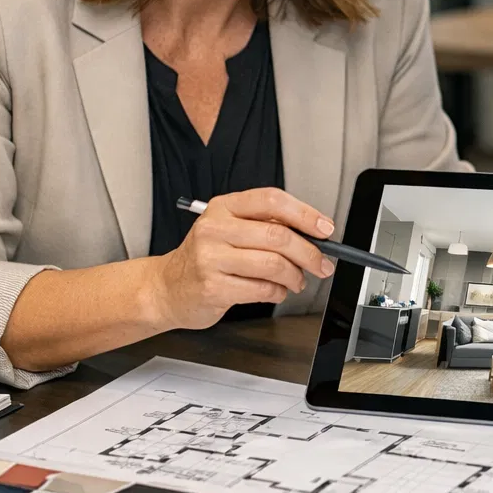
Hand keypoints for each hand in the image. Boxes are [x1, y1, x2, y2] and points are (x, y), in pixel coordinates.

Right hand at [148, 188, 335, 328]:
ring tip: (296, 281)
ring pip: (273, 264)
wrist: (166, 288)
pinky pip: (262, 289)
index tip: (325, 229)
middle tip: (322, 264)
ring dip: (295, 276)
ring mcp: (211, 258)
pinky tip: (275, 291)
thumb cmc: (206, 258)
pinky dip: (277, 292)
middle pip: (278, 236)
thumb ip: (265, 226)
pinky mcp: (213, 287)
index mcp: (224, 207)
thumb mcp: (229, 229)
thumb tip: (312, 233)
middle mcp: (215, 228)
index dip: (305, 214)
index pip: (272, 201)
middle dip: (309, 253)